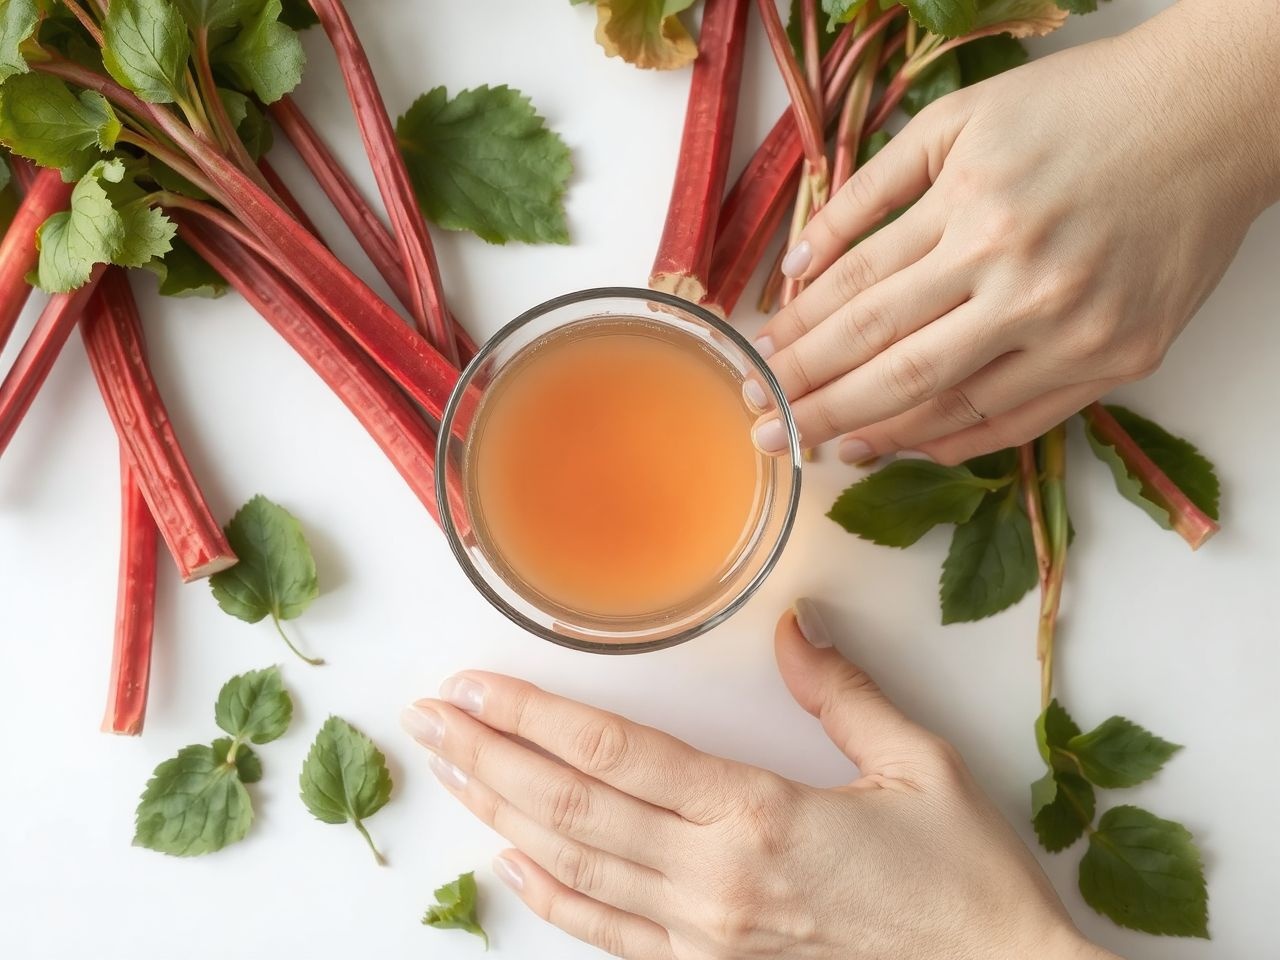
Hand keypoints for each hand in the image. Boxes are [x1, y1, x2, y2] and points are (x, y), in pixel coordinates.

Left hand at [401, 606, 1116, 959]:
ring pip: (576, 867)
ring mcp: (705, 932)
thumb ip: (842, 691)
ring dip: (502, 814)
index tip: (475, 686)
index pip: (617, 752)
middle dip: (490, 757)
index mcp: (759, 813)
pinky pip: (610, 933)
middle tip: (429, 718)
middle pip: (572, 806)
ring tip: (449, 772)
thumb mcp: (918, 764)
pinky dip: (552, 898)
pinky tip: (510, 864)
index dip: (534, 715)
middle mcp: (714, 877)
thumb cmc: (962, 878)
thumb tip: (793, 629)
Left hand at [749, 0, 1279, 464]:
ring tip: (821, 445)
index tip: (758, 366)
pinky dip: (952, 441)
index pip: (856, 296)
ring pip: (947, 404)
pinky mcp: (1118, 360)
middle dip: (812, 402)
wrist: (1207, 119)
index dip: (798, 340)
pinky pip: (1016, 421)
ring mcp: (1074, 326)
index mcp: (972, 209)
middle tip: (763, 428)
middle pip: (887, 362)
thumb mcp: (958, 121)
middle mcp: (1020, 275)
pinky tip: (902, 445)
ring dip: (872, 432)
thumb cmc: (1077, 111)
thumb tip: (798, 267)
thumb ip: (870, 192)